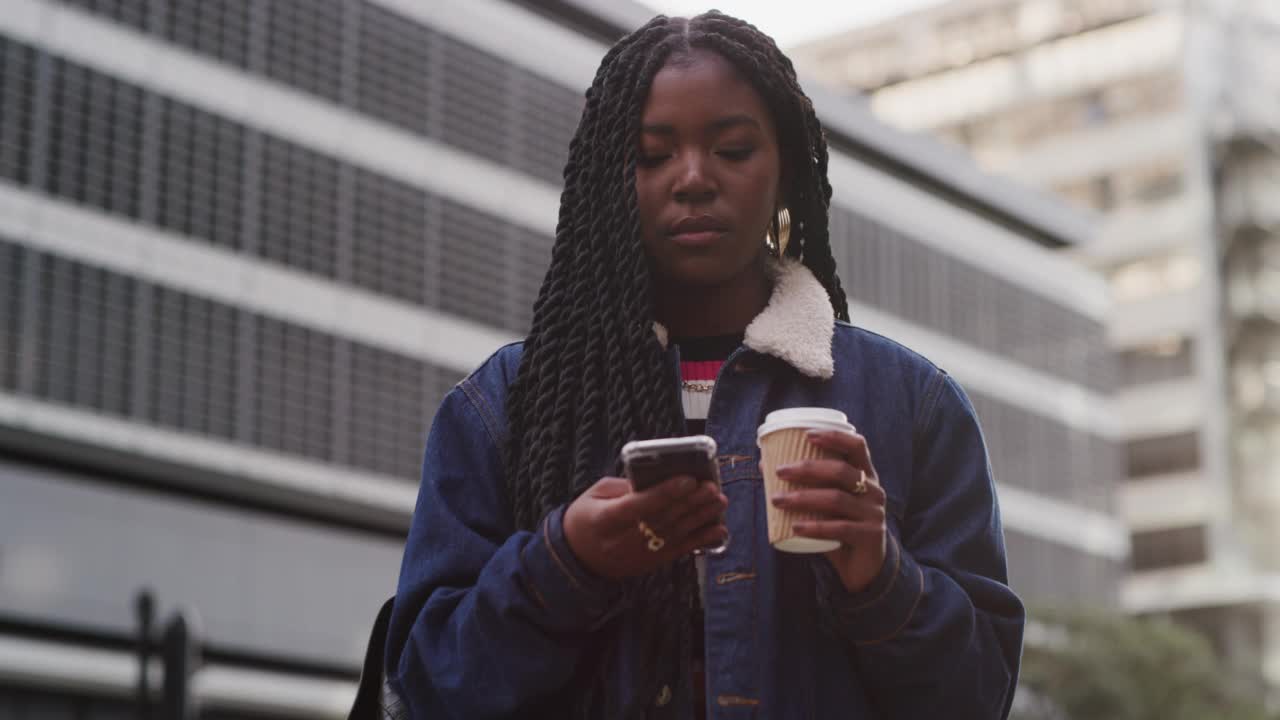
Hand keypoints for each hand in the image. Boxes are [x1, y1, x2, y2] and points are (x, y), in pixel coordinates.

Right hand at [563, 475, 728, 579]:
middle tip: (711, 488)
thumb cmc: (586, 517)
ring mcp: (638, 555)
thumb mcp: (595, 494)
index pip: (638, 506)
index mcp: (604, 520)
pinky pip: (680, 551)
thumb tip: (656, 480)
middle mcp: (622, 541)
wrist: (577, 557)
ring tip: (719, 502)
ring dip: (700, 518)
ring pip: (675, 534)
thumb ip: (624, 487)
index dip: (664, 493)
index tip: (688, 479)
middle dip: (690, 503)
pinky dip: (701, 539)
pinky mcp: (650, 563)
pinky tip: (718, 529)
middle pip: (662, 520)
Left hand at [770, 431, 887, 592]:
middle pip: (841, 471)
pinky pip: (840, 529)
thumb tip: (765, 465)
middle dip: (808, 468)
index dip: (834, 437)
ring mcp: (874, 513)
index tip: (807, 435)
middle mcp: (874, 490)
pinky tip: (795, 527)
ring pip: (836, 499)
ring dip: (803, 498)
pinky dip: (815, 527)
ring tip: (777, 500)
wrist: (864, 567)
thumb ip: (805, 486)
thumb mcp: (825, 504)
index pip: (857, 446)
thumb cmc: (840, 528)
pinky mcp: (871, 535)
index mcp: (866, 475)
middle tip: (779, 471)